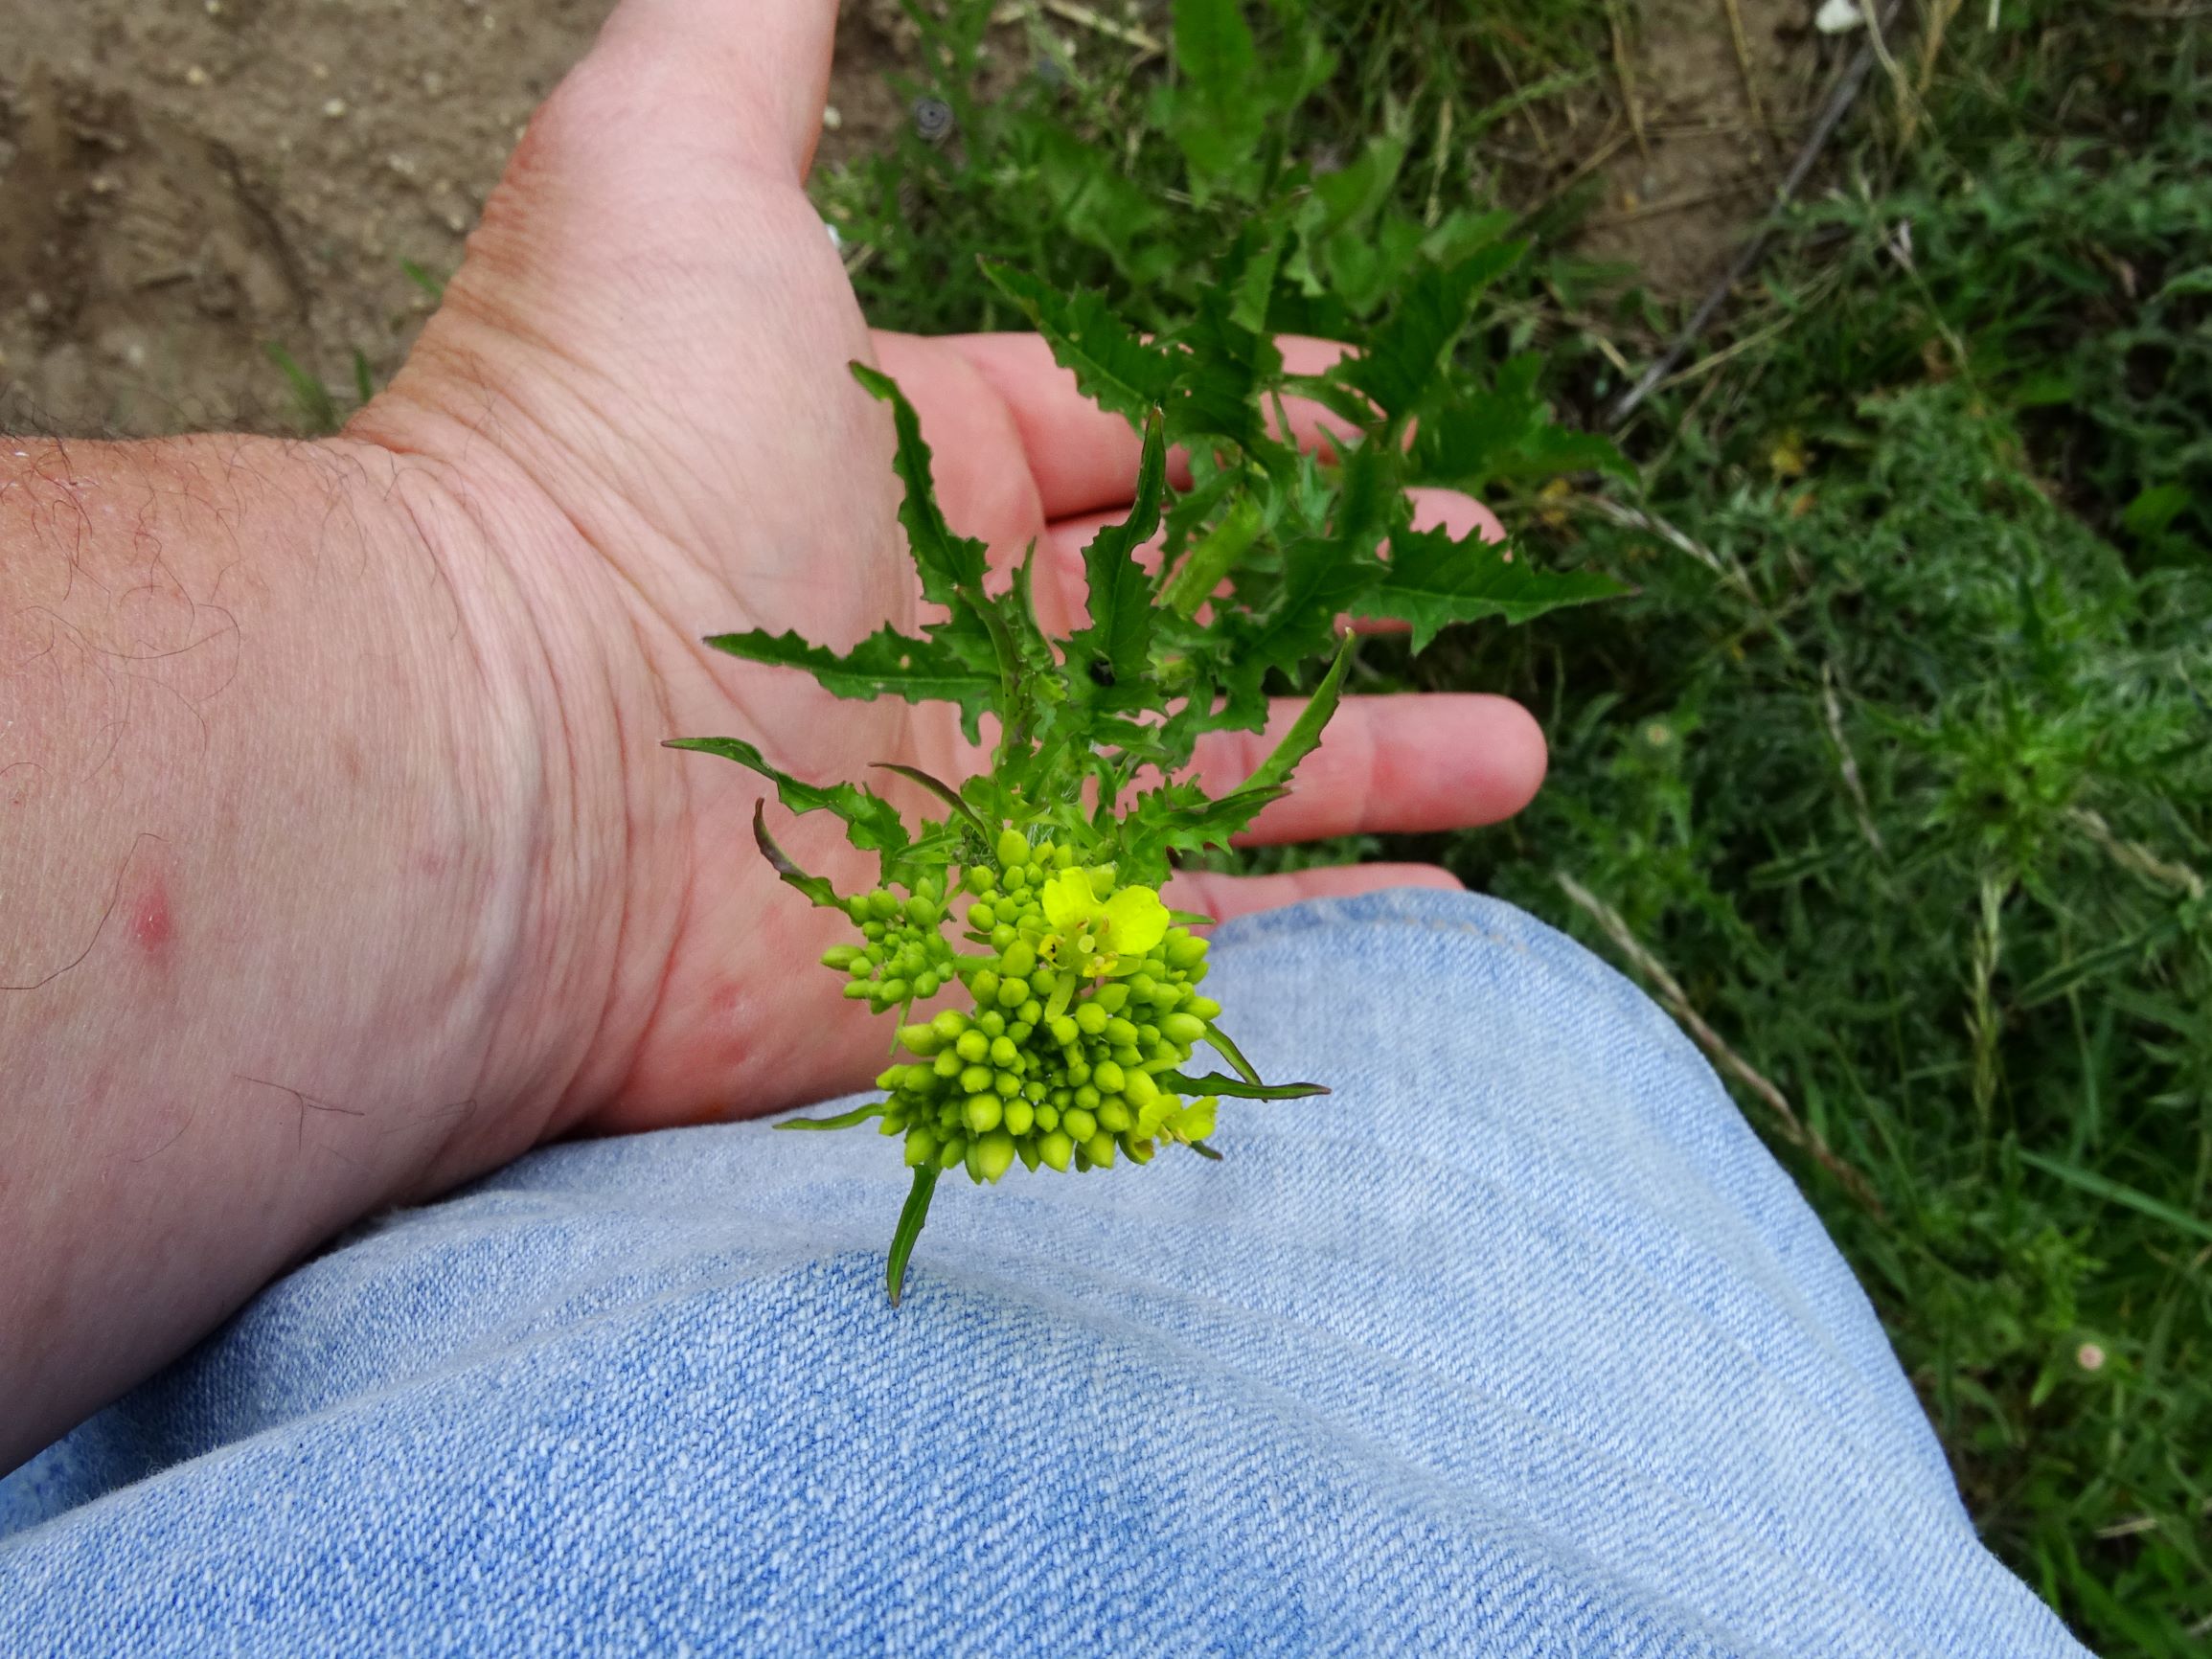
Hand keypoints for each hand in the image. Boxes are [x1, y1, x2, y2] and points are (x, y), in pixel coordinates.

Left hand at [359, 0, 1546, 1143]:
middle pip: (1195, 609)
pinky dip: (1308, 926)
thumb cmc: (600, 454)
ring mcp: (981, 809)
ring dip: (1370, 758)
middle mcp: (954, 640)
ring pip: (1216, 774)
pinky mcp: (992, 958)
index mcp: (911, 465)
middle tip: (1478, 572)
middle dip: (1347, 588)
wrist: (496, 767)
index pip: (1129, 434)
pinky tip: (1429, 900)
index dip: (1268, 418)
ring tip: (1517, 749)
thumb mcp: (672, 162)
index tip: (1393, 419)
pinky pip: (1185, 938)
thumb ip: (753, 25)